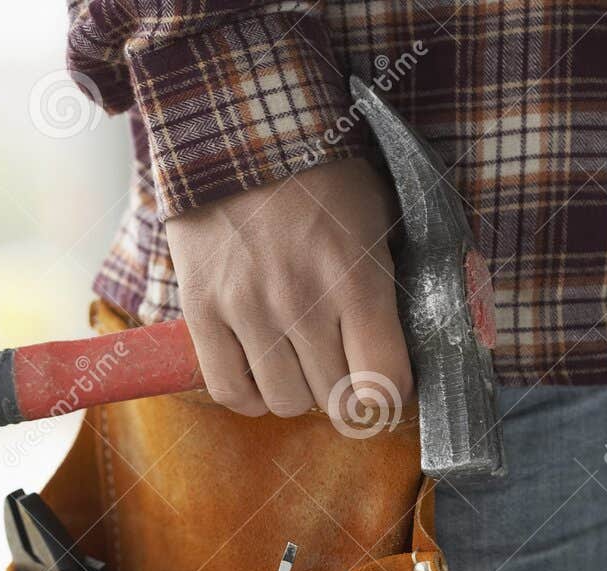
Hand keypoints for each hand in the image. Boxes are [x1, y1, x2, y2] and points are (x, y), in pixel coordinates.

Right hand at [165, 158, 411, 424]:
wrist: (240, 132)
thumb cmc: (322, 175)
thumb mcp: (380, 216)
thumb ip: (391, 281)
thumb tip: (404, 346)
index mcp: (357, 279)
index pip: (383, 383)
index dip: (391, 397)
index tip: (388, 387)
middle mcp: (303, 303)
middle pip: (336, 400)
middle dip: (348, 394)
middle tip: (345, 372)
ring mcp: (248, 310)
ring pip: (285, 402)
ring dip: (299, 393)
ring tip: (301, 365)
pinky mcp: (203, 312)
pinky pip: (229, 391)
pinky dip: (250, 396)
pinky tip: (261, 375)